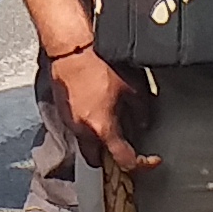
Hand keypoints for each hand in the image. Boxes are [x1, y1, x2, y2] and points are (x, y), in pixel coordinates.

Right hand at [44, 39, 153, 171]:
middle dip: (111, 159)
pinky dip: (87, 126)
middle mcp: (83, 131)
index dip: (143, 164)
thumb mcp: (133, 86)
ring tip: (111, 123)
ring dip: (98, 141)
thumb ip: (141, 111)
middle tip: (125, 146)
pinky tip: (96, 109)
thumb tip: (143, 123)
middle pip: (98, 161)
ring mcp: (69, 122)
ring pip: (85, 144)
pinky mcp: (61, 110)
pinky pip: (76, 128)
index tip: (151, 159)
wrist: (71, 47)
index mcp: (102, 128)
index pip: (124, 161)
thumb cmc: (99, 62)